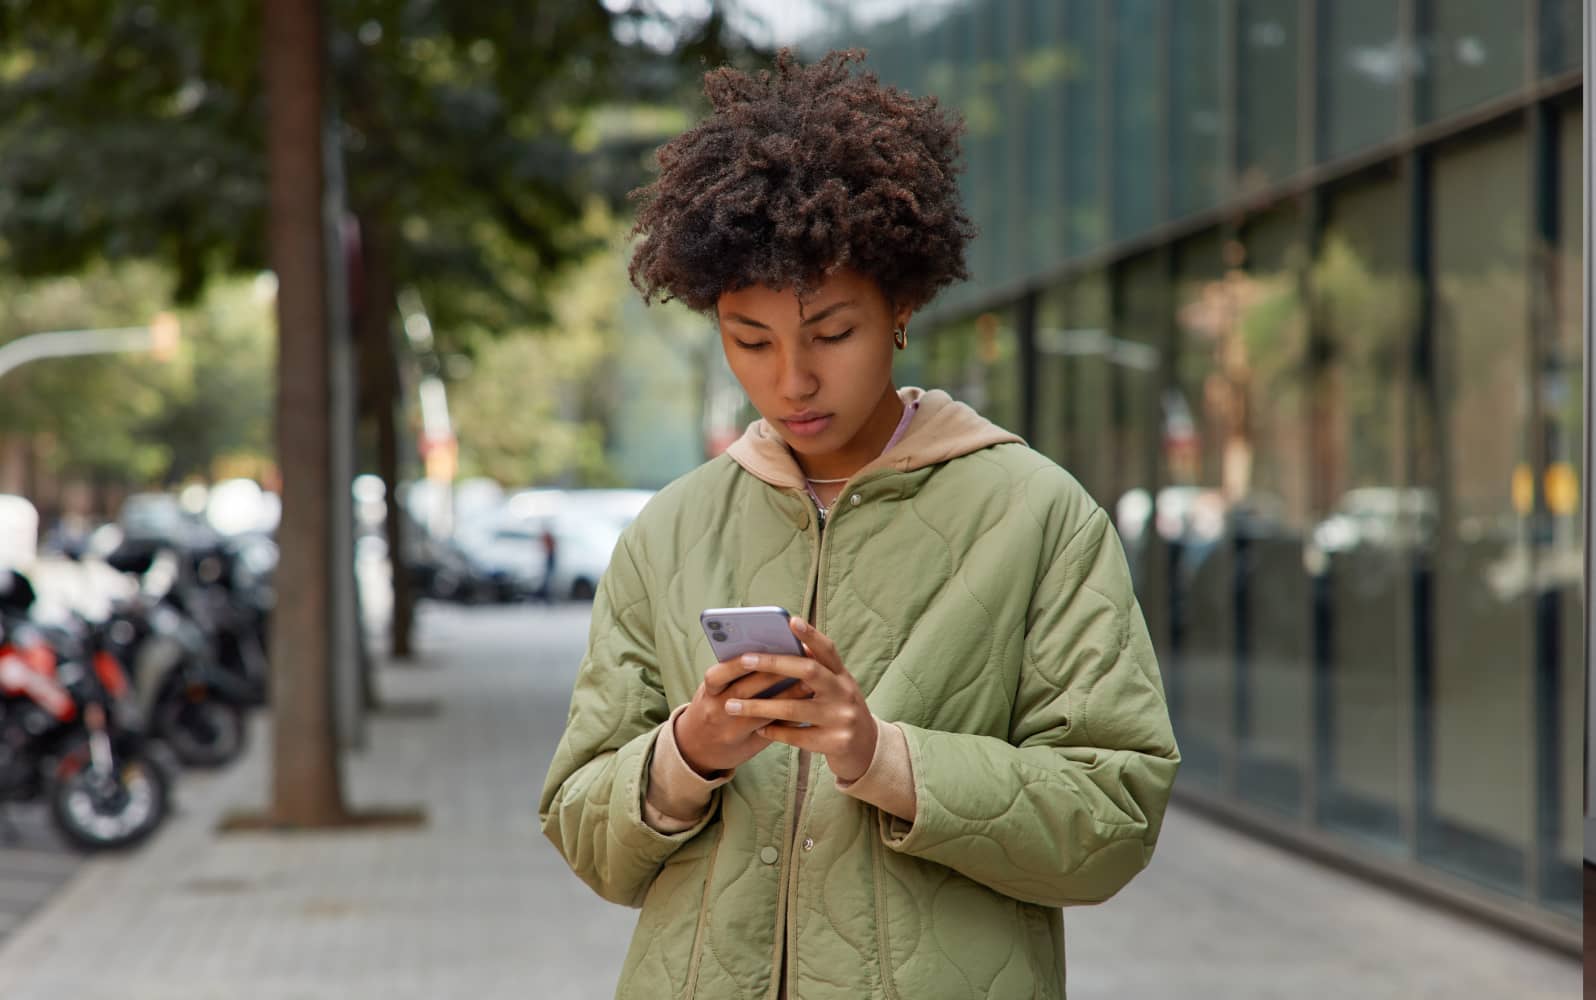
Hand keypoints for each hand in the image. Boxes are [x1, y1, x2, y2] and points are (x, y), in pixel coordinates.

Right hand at [674, 659, 812, 776]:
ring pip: (761, 714)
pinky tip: (807, 706)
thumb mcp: (713, 690)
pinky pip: (772, 731)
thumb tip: (768, 650)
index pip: (718, 675)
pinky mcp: (749, 746)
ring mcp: (732, 731)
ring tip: (808, 682)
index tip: (761, 648)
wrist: (696, 749)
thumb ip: (734, 674)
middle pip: (743, 691)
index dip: (738, 663)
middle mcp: (716, 712)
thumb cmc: (712, 707)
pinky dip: (789, 718)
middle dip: (770, 674)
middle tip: (796, 659)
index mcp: (707, 693)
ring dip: (785, 696)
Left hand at [722, 617, 876, 782]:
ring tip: (731, 705)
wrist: (866, 750)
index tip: (790, 620)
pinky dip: (774, 732)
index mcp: (843, 676)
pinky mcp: (835, 743)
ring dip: (759, 706)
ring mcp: (842, 718)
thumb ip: (814, 671)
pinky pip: (796, 737)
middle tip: (743, 659)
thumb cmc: (839, 712)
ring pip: (793, 709)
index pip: (827, 650)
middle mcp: (845, 693)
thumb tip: (780, 647)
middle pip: (808, 671)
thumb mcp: (834, 689)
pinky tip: (758, 729)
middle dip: (773, 664)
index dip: (810, 634)